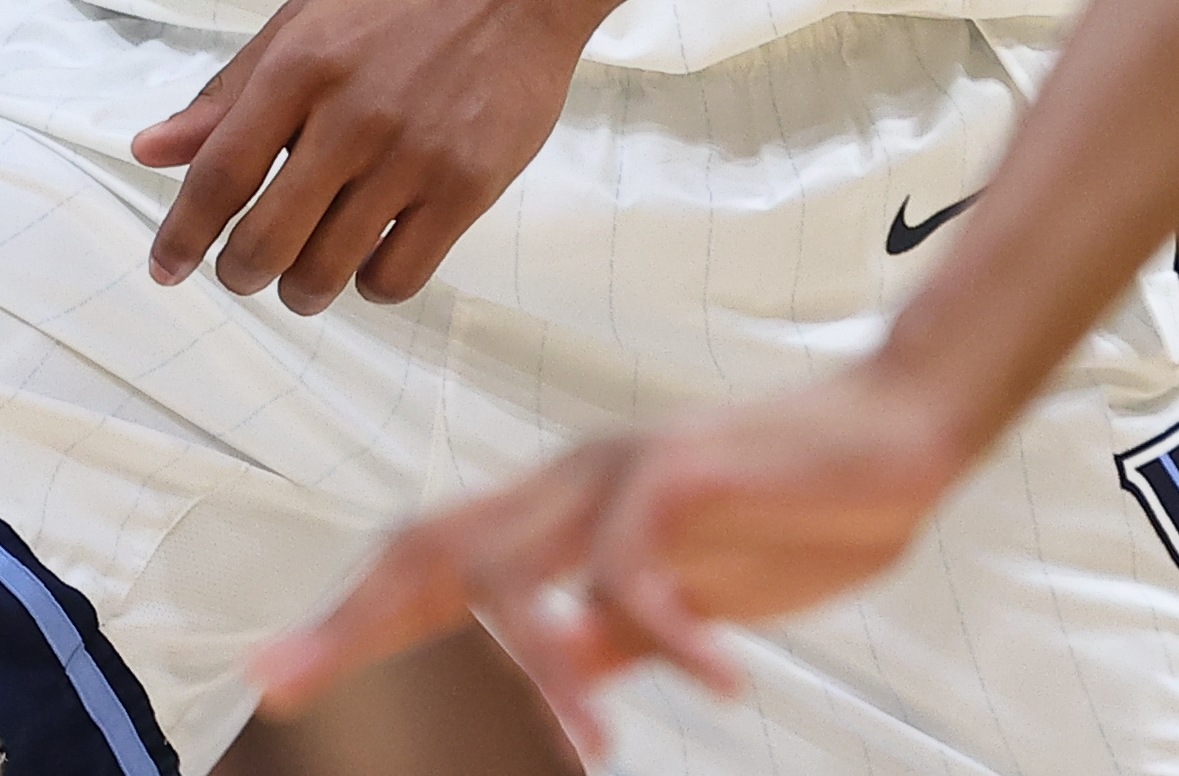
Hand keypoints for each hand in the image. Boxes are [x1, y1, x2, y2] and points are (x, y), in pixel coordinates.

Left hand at [131, 0, 588, 313]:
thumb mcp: (302, 20)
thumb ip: (227, 93)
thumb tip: (148, 152)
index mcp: (298, 65)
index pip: (219, 174)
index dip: (182, 235)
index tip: (164, 270)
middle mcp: (351, 115)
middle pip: (266, 240)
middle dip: (240, 273)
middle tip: (243, 270)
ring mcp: (414, 155)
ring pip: (328, 271)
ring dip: (300, 288)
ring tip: (303, 273)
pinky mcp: (469, 187)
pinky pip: (398, 277)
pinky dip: (369, 285)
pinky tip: (367, 258)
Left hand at [254, 363, 980, 753]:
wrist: (898, 435)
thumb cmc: (791, 514)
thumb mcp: (685, 603)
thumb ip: (612, 637)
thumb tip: (549, 685)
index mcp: (559, 511)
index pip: (430, 563)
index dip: (351, 618)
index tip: (280, 676)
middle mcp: (568, 480)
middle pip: (430, 546)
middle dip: (353, 620)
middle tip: (287, 683)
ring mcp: (617, 469)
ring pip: (517, 564)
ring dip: (536, 668)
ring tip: (585, 745)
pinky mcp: (682, 470)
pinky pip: (638, 561)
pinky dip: (663, 627)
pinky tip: (715, 676)